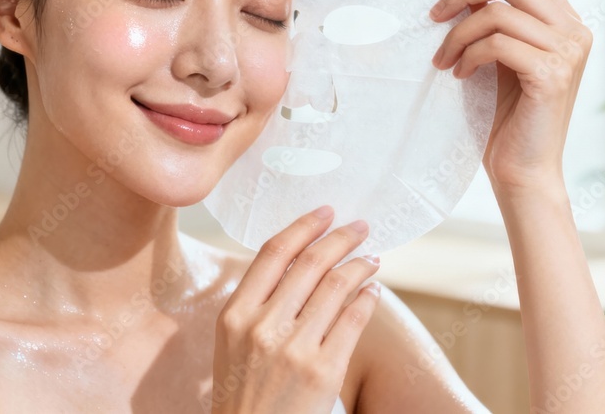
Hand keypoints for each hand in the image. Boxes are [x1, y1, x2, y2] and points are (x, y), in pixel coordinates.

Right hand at [210, 206, 380, 413]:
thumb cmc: (242, 391)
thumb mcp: (231, 342)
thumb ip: (256, 302)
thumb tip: (299, 262)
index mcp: (234, 314)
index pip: (274, 254)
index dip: (304, 226)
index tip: (326, 213)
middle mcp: (263, 326)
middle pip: (311, 263)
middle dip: (341, 238)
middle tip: (360, 227)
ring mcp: (295, 348)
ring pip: (338, 286)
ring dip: (361, 265)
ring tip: (372, 258)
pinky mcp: (324, 371)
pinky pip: (353, 320)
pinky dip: (367, 299)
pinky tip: (372, 292)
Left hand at [429, 0, 591, 189]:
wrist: (523, 169)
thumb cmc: (506, 116)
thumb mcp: (499, 56)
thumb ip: (492, 19)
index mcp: (564, 20)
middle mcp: (573, 30)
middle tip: (432, 13)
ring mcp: (566, 52)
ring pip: (497, 13)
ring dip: (457, 33)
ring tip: (442, 58)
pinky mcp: (551, 75)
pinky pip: (497, 44)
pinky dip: (468, 55)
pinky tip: (458, 74)